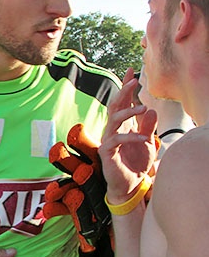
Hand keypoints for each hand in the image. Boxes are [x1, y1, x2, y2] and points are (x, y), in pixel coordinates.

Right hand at [99, 68, 158, 201]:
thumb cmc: (136, 164)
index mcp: (122, 125)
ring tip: (143, 108)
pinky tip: (143, 138)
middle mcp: (112, 129)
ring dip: (127, 112)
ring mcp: (108, 139)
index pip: (123, 102)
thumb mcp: (147, 142)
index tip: (132, 71)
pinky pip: (116, 140)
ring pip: (113, 120)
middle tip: (134, 81)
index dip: (126, 87)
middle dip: (123, 92)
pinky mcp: (107, 152)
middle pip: (114, 106)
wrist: (129, 185)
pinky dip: (131, 137)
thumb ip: (147, 126)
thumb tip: (150, 110)